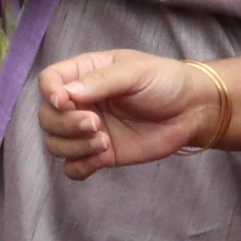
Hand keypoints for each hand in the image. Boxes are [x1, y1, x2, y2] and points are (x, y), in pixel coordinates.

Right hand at [36, 51, 221, 179]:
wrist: (192, 111)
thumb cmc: (165, 82)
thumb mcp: (134, 72)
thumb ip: (101, 81)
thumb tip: (67, 94)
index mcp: (85, 74)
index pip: (50, 81)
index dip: (50, 92)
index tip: (65, 101)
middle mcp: (81, 102)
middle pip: (47, 117)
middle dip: (65, 124)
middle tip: (96, 123)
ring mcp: (89, 130)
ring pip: (55, 144)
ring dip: (73, 146)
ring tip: (103, 141)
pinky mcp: (101, 153)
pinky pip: (73, 168)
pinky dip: (80, 166)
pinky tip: (103, 156)